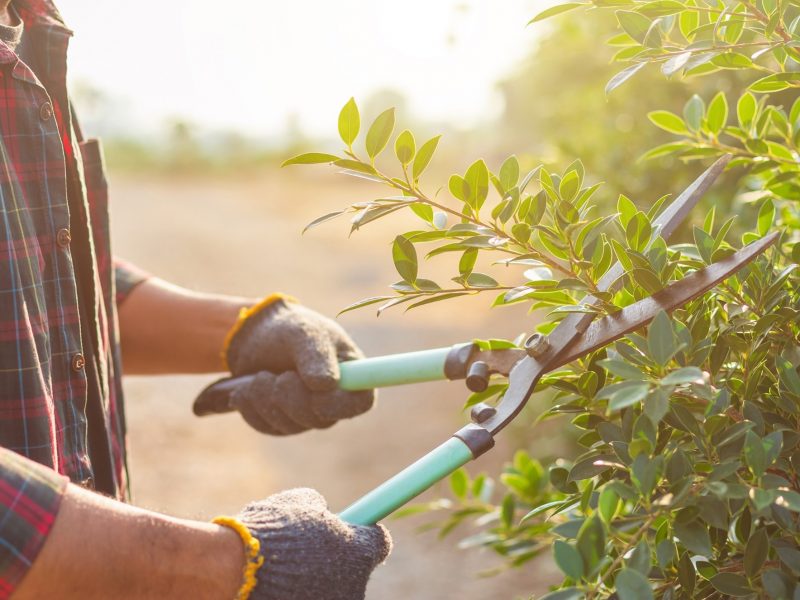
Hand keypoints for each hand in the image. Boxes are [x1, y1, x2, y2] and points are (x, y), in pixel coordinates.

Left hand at [225, 298, 374, 433]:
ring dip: (266, 400)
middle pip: (321, 420)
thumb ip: (317, 355)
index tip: (316, 390)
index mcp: (352, 375)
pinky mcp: (282, 422)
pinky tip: (243, 391)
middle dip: (291, 398)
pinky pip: (268, 426)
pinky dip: (252, 408)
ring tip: (257, 376)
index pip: (360, 402)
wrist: (257, 335)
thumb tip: (325, 385)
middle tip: (274, 376)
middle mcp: (334, 399)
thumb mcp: (304, 332)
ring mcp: (308, 414)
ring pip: (290, 425)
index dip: (339, 404)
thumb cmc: (290, 328)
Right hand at [238, 488, 390, 599]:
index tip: (353, 528)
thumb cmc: (270, 531)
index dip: (364, 533)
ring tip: (285, 566)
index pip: (379, 542)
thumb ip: (320, 508)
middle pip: (355, 570)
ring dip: (317, 578)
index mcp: (360, 552)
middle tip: (309, 549)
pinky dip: (299, 592)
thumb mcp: (299, 502)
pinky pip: (313, 598)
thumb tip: (322, 511)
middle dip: (336, 559)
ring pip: (332, 588)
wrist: (236, 569)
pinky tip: (277, 584)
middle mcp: (355, 586)